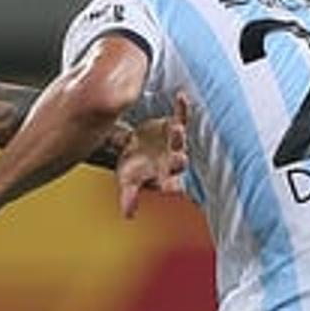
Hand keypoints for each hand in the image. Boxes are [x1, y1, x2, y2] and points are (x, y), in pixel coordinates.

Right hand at [115, 94, 189, 218]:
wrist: (135, 148)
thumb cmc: (135, 167)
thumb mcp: (127, 181)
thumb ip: (129, 196)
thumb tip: (128, 214)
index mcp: (163, 177)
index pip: (170, 184)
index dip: (172, 186)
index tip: (172, 189)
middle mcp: (173, 160)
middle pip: (178, 161)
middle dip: (178, 160)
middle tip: (178, 159)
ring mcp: (176, 142)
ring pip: (179, 139)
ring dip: (178, 134)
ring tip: (175, 129)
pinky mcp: (175, 124)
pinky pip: (181, 115)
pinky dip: (182, 106)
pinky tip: (181, 96)